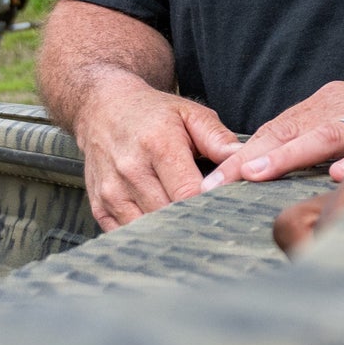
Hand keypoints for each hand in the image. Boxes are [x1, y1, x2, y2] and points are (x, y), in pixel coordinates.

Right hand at [72, 71, 243, 229]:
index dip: (209, 206)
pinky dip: (144, 236)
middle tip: (211, 225)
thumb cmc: (152, 113)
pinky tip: (160, 229)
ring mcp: (112, 191)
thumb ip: (218, 139)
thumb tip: (244, 162)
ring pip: (147, 230)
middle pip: (169, 216)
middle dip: (192, 222)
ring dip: (168, 233)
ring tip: (186, 227)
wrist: (103, 108)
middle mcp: (131, 171)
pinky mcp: (99, 206)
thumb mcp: (190, 114)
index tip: (225, 211)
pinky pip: (126, 234)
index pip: (188, 193)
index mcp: (158, 145)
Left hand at [200, 77, 343, 191]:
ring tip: (256, 173)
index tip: (211, 184)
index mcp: (326, 104)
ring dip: (288, 155)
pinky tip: (337, 176)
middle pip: (288, 130)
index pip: (276, 131)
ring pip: (323, 134)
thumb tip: (273, 174)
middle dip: (250, 159)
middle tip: (217, 185)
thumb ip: (319, 147)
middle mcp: (343, 103)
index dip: (242, 156)